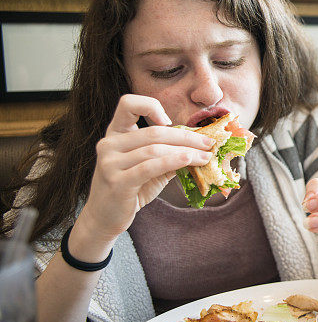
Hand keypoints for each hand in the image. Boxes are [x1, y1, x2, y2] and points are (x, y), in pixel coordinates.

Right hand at [80, 94, 214, 241]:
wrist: (104, 218)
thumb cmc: (130, 190)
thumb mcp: (150, 168)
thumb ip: (167, 154)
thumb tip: (200, 146)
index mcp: (114, 134)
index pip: (128, 103)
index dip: (151, 106)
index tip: (170, 121)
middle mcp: (108, 144)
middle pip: (154, 132)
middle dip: (186, 137)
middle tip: (209, 143)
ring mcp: (110, 163)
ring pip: (155, 149)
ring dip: (186, 152)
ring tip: (205, 157)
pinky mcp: (117, 182)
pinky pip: (150, 167)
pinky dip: (174, 161)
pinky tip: (190, 161)